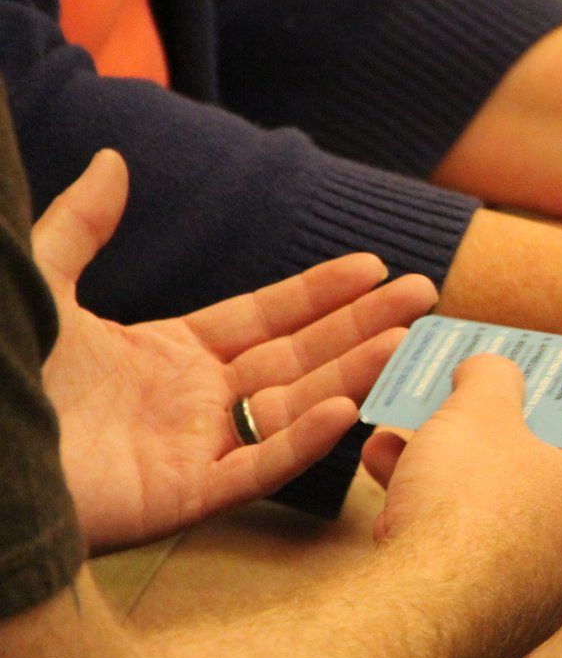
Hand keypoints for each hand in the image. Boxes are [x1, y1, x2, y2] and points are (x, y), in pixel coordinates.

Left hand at [33, 151, 438, 551]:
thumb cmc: (2, 374)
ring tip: (408, 339)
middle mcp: (193, 401)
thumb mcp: (40, 285)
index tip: (374, 265)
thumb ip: (80, 227)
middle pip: (298, 356)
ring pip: (293, 406)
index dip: (319, 292)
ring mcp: (194, 450)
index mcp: (165, 354)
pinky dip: (301, 441)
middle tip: (424, 293)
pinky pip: (257, 467)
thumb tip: (113, 159)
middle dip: (362, 324)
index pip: (264, 317)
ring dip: (352, 372)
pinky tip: (345, 408)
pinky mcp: (183, 497)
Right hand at [362, 355, 561, 657]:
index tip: (502, 384)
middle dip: (468, 442)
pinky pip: (460, 571)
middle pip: (522, 479)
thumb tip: (492, 367)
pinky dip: (427, 539)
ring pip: (483, 524)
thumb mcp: (480, 409)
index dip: (535, 402)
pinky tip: (385, 521)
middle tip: (433, 413)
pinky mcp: (490, 630)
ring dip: (432, 484)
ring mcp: (537, 598)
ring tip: (384, 451)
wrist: (423, 614)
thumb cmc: (468, 500)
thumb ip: (492, 376)